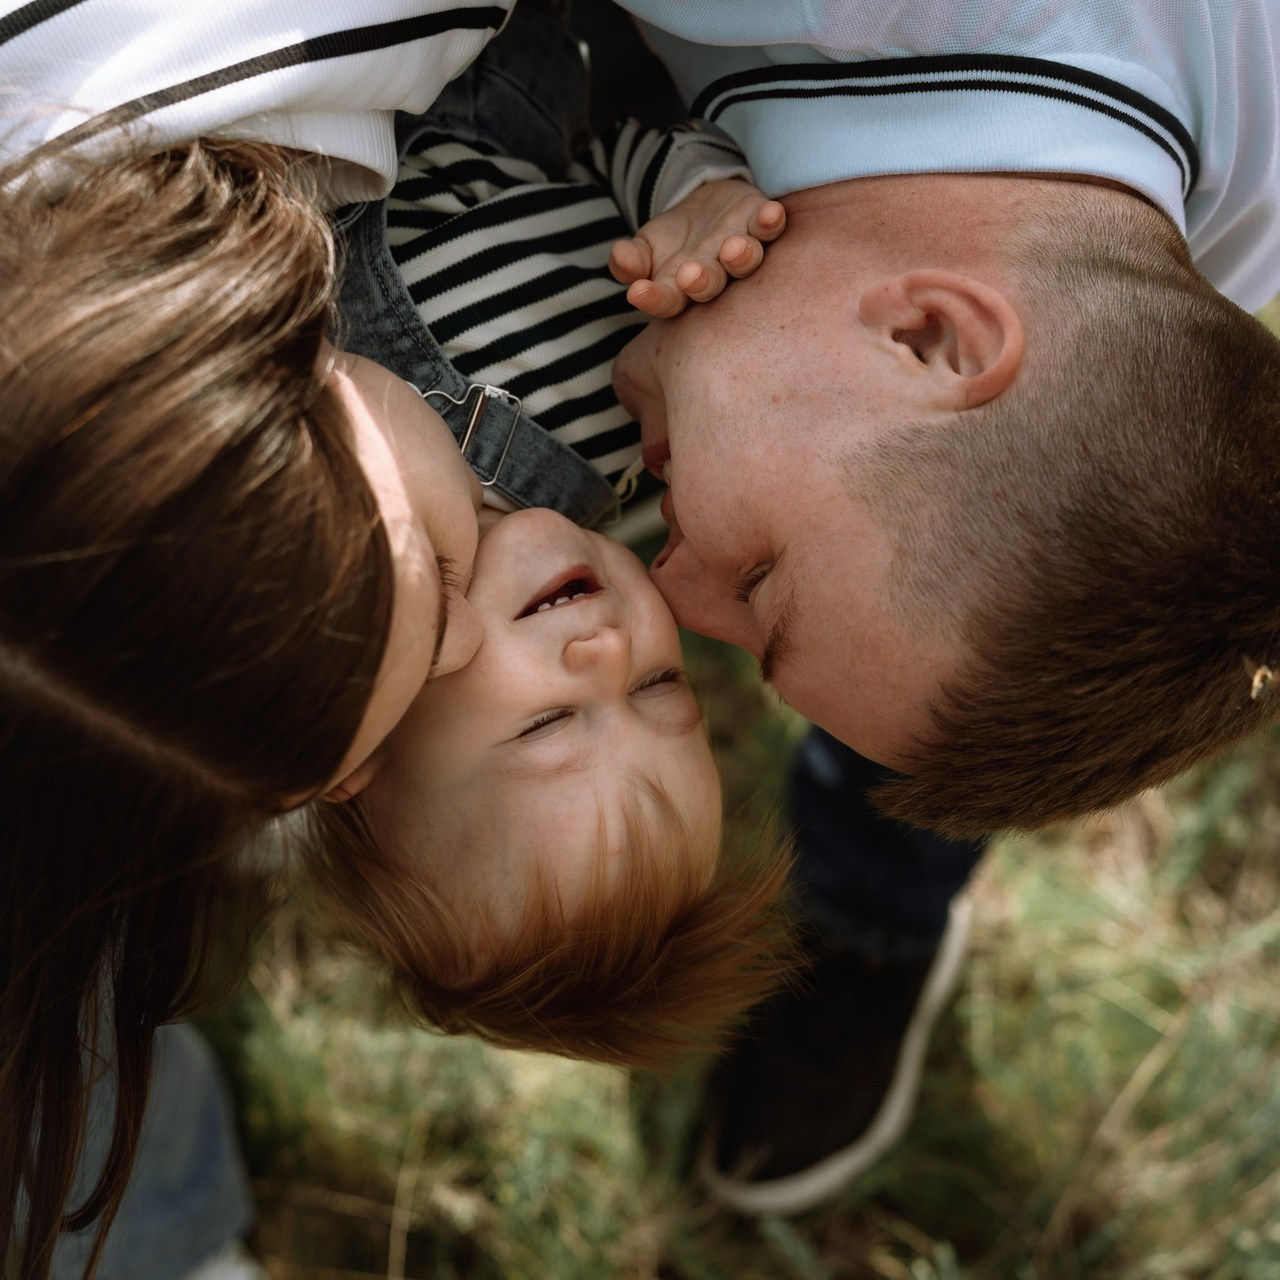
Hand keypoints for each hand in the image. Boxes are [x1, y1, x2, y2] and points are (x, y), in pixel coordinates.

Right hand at [608, 178, 785, 317]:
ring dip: (741, 257)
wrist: (707, 209)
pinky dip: (771, 221)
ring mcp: (741, 252)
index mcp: (683, 292)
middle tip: (690, 275)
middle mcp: (716, 277)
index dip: (653, 299)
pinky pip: (770, 227)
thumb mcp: (644, 248)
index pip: (666, 301)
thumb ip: (630, 260)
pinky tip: (771, 214)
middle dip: (702, 281)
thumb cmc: (674, 241)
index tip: (638, 292)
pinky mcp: (760, 223)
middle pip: (711, 285)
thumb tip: (619, 259)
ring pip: (745, 261)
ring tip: (732, 249)